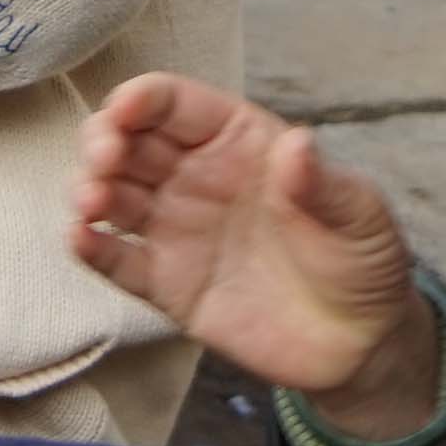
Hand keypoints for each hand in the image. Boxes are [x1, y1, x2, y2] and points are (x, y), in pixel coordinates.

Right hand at [68, 74, 439, 429]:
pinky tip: (81, 238)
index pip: (176, 104)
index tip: (126, 109)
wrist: (361, 346)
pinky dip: (90, 247)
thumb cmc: (364, 261)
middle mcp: (196, 177)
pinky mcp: (166, 284)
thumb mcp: (361, 216)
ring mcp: (176, 229)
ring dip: (89, 189)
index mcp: (240, 142)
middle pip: (129, 141)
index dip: (144, 99)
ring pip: (112, 195)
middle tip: (104, 159)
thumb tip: (297, 144)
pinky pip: (117, 260)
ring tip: (91, 201)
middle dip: (103, 139)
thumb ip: (323, 184)